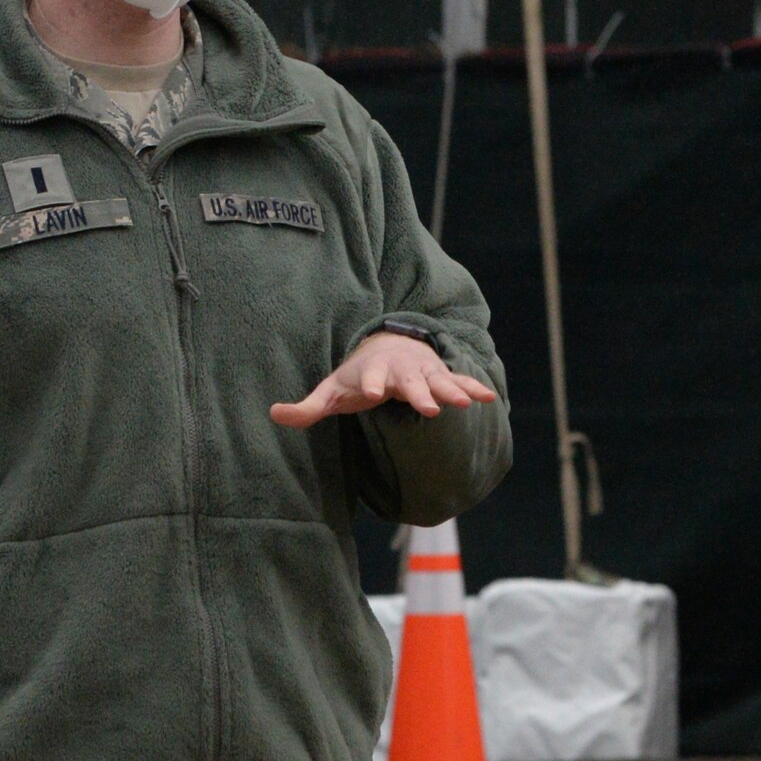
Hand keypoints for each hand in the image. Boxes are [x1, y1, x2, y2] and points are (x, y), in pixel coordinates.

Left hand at [271, 332, 497, 426]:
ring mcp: (422, 373)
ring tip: (465, 403)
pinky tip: (488, 397)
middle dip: (419, 393)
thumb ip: (307, 406)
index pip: (369, 378)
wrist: (388, 346)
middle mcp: (400, 371)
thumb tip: (273, 414)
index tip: (371, 392)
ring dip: (451, 391)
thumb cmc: (357, 375)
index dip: (370, 384)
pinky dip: (472, 388)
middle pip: (410, 383)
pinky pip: (458, 382)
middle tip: (429, 408)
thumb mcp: (332, 390)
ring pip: (438, 382)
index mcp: (372, 373)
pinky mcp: (439, 377)